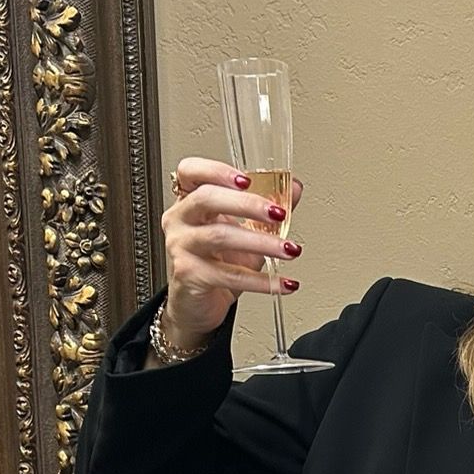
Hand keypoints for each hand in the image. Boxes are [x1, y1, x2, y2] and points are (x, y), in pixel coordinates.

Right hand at [161, 157, 305, 346]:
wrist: (200, 303)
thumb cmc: (218, 262)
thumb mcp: (246, 231)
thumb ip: (268, 208)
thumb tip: (294, 188)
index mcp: (189, 201)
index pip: (190, 172)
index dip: (216, 170)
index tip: (247, 179)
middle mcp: (180, 220)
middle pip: (207, 198)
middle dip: (248, 204)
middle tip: (279, 213)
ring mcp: (180, 247)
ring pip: (220, 236)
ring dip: (262, 242)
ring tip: (290, 250)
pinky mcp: (189, 275)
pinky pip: (229, 275)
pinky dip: (262, 281)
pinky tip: (282, 282)